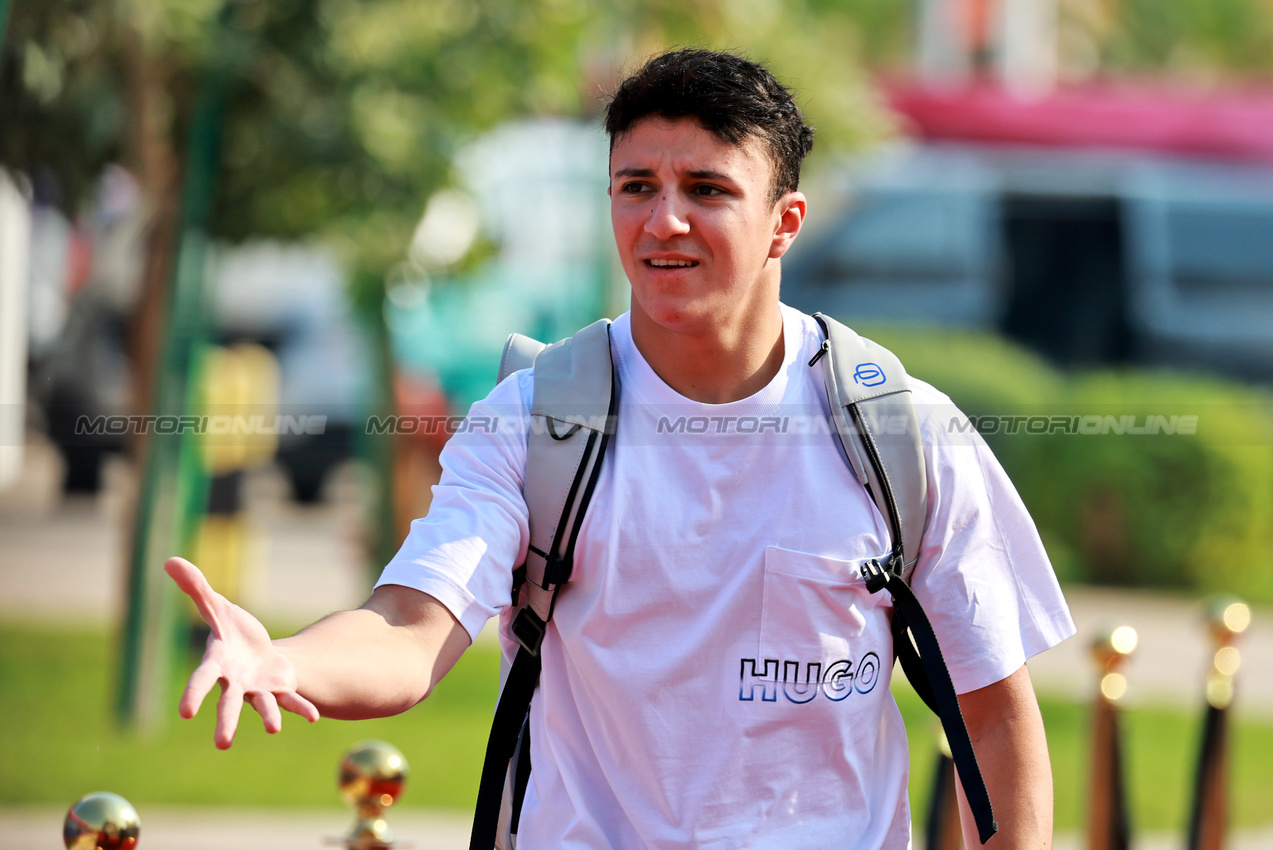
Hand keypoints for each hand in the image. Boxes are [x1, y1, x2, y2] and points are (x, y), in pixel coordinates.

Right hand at [165, 557, 319, 747]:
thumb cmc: (231, 629)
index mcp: (216, 664)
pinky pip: (289, 700)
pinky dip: (300, 708)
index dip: (193, 694)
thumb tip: (169, 559)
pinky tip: (313, 717)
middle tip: (222, 744)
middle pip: (228, 703)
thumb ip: (195, 588)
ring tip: (273, 729)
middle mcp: (234, 682)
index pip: (201, 680)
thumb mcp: (216, 606)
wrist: (256, 647)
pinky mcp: (278, 689)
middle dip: (226, 722)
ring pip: (262, 705)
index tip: (185, 712)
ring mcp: (257, 689)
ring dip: (268, 716)